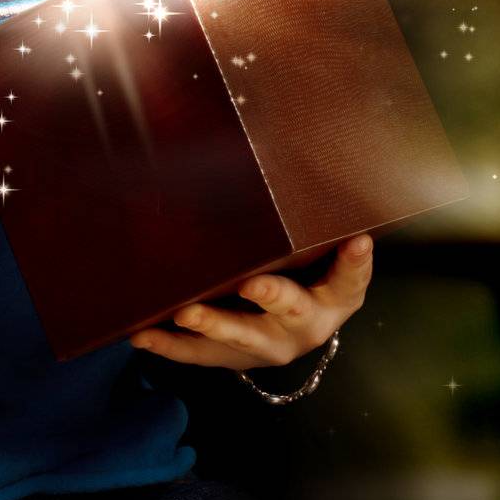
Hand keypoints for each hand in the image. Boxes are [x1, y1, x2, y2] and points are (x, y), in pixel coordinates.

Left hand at [126, 235, 373, 369]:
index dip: (354, 263)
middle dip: (270, 296)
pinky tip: (143, 334)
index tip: (357, 242)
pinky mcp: (232, 357)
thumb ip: (312, 216)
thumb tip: (282, 141)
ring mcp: (267, 346)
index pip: (350, 278)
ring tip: (186, 313)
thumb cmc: (308, 270)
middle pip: (290, 310)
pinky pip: (200, 354)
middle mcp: (305, 326)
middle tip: (252, 283)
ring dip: (213, 325)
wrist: (297, 327)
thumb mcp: (319, 248)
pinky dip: (171, 346)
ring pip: (241, 339)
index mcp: (334, 296)